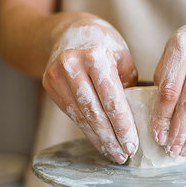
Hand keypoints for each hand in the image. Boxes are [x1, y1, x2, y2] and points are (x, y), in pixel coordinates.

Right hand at [42, 14, 138, 163]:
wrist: (68, 31)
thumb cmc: (103, 43)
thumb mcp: (122, 56)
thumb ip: (127, 84)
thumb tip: (136, 117)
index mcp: (95, 56)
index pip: (111, 98)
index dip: (122, 124)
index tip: (133, 144)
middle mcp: (72, 65)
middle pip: (94, 111)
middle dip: (111, 137)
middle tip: (124, 155)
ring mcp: (56, 76)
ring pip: (81, 116)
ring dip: (98, 139)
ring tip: (113, 154)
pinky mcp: (49, 85)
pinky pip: (71, 113)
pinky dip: (87, 130)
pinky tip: (99, 141)